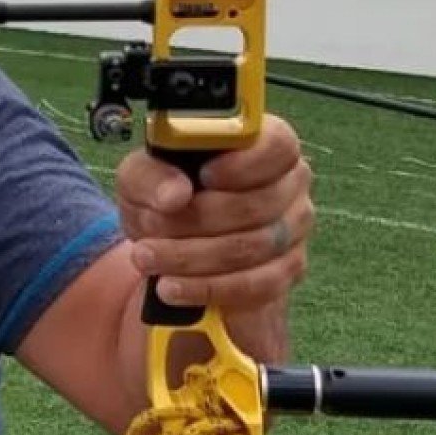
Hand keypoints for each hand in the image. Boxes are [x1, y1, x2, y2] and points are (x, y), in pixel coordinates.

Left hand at [113, 115, 313, 359]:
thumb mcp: (142, 176)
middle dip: (197, 221)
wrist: (168, 240)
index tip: (204, 177)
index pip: (278, 146)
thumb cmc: (163, 194)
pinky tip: (171, 287)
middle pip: (258, 205)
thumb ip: (151, 176)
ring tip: (146, 258)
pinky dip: (207, 288)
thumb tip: (175, 195)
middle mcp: (290, 185)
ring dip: (192, 257)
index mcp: (265, 146)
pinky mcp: (286, 272)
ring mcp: (293, 231)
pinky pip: (255, 285)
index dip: (245, 164)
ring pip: (252, 248)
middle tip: (149, 229)